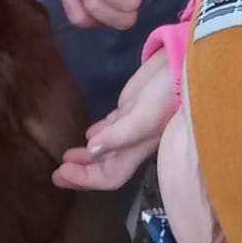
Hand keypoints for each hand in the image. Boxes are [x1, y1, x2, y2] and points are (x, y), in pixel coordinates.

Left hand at [54, 48, 175, 191]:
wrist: (183, 63)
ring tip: (68, 157)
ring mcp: (131, 124)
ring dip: (87, 155)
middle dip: (82, 173)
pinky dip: (98, 133)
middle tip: (57, 174)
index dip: (86, 179)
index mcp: (137, 150)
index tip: (61, 172)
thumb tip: (92, 151)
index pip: (110, 176)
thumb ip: (119, 135)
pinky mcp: (131, 106)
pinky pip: (110, 127)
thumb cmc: (167, 94)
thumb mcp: (145, 116)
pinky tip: (88, 135)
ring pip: (106, 147)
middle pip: (105, 166)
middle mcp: (133, 142)